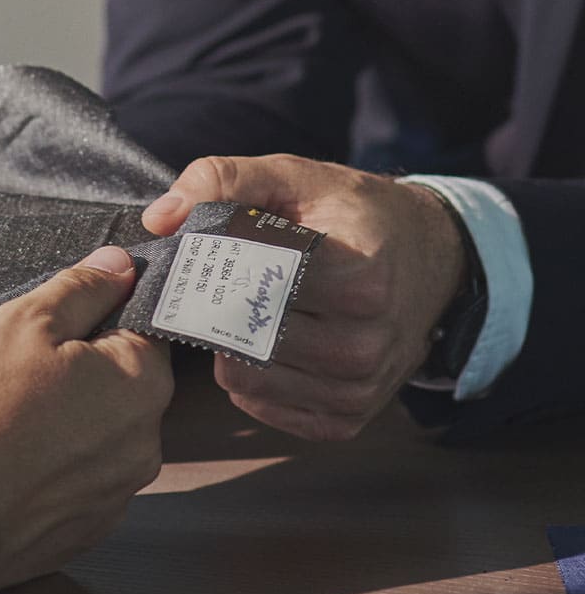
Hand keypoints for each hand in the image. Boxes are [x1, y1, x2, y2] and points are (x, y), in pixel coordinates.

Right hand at [0, 247, 173, 589]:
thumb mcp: (24, 320)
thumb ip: (81, 289)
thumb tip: (120, 267)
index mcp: (142, 382)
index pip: (144, 325)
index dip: (100, 311)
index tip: (59, 315)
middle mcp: (145, 443)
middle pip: (121, 381)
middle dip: (80, 366)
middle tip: (18, 363)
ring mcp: (116, 494)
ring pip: (97, 431)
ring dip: (65, 416)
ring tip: (5, 411)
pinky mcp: (84, 530)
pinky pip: (75, 479)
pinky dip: (49, 464)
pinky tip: (6, 456)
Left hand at [143, 155, 467, 440]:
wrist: (430, 258)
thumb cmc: (355, 214)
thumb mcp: (295, 176)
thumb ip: (223, 180)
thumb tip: (162, 218)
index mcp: (360, 275)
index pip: (254, 282)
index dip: (215, 264)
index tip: (200, 248)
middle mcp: (365, 341)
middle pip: (244, 335)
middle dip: (214, 306)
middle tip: (214, 282)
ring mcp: (359, 386)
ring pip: (246, 378)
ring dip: (228, 345)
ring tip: (243, 309)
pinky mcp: (348, 417)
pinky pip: (266, 407)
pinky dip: (249, 377)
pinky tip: (259, 343)